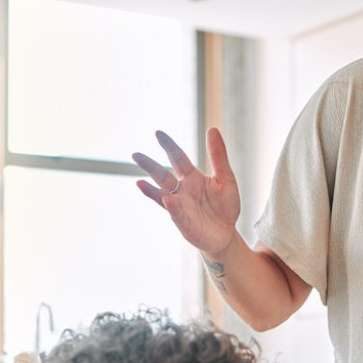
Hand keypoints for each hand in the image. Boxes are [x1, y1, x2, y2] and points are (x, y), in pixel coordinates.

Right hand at [134, 128, 240, 257]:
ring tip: (138, 182)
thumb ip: (218, 156)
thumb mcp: (225, 178)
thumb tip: (212, 129)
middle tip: (135, 155)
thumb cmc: (225, 206)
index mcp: (192, 177)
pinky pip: (176, 214)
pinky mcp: (183, 222)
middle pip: (162, 175)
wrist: (227, 233)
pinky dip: (172, 207)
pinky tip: (167, 200)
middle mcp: (182, 190)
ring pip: (162, 195)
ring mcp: (180, 206)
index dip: (169, 146)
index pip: (178, 158)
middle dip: (149, 166)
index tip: (158, 133)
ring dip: (150, 189)